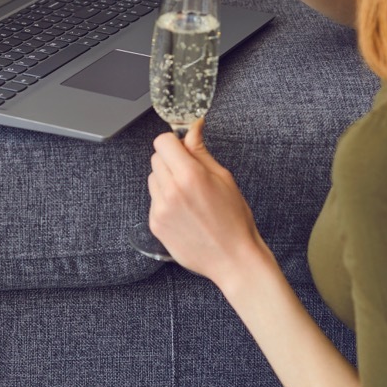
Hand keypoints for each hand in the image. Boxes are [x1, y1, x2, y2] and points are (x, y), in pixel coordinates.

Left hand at [148, 119, 268, 285]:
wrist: (232, 258)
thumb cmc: (234, 219)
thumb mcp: (223, 178)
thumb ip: (201, 151)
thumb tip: (193, 127)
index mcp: (190, 175)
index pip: (163, 142)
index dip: (174, 142)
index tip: (183, 149)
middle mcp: (171, 191)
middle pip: (156, 158)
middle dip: (171, 160)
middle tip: (191, 174)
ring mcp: (160, 209)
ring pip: (153, 179)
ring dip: (166, 180)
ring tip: (188, 195)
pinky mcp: (155, 225)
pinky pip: (154, 200)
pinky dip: (165, 200)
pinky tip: (184, 212)